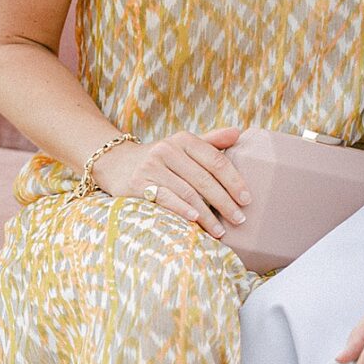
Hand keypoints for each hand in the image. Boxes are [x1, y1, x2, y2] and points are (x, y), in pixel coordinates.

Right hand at [93, 126, 250, 236]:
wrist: (117, 163)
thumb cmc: (161, 159)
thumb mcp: (183, 146)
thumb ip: (211, 141)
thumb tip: (239, 133)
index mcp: (184, 139)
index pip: (215, 160)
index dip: (234, 181)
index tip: (247, 200)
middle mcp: (167, 149)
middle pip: (204, 179)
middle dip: (224, 202)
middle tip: (239, 219)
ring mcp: (151, 166)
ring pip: (187, 192)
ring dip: (207, 214)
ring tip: (220, 230)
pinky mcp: (137, 183)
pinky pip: (165, 198)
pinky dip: (182, 210)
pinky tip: (195, 221)